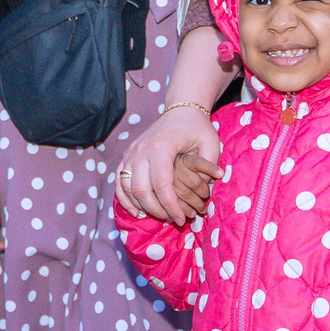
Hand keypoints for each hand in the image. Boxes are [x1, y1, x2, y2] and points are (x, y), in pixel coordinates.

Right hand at [117, 104, 220, 224]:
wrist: (180, 110)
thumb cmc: (197, 128)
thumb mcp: (210, 142)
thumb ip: (210, 166)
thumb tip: (207, 188)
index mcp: (161, 147)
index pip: (162, 185)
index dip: (171, 207)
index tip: (182, 220)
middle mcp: (142, 150)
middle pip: (141, 189)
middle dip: (157, 210)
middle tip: (172, 220)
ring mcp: (131, 152)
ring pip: (127, 187)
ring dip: (141, 206)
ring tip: (158, 216)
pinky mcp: (127, 156)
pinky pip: (119, 181)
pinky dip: (124, 198)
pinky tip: (136, 211)